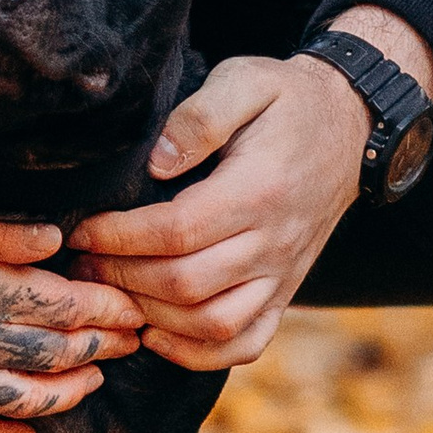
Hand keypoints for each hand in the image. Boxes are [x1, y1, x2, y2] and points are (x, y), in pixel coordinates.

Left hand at [71, 6, 432, 371]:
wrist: (350, 126)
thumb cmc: (285, 99)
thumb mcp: (245, 79)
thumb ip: (200, 116)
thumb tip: (158, 163)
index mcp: (259, 189)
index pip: (177, 231)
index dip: (120, 237)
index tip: (82, 230)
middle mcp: (274, 241)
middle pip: (188, 284)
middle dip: (123, 277)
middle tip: (83, 263)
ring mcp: (283, 274)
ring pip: (214, 324)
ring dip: (154, 316)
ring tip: (112, 292)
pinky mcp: (286, 292)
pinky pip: (246, 342)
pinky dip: (199, 353)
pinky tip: (158, 332)